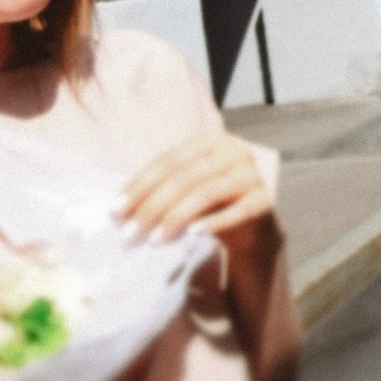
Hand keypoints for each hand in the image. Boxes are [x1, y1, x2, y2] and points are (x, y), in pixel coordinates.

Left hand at [115, 129, 280, 279]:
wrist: (253, 226)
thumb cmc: (211, 204)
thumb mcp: (187, 188)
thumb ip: (160, 188)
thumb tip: (117, 210)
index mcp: (211, 139)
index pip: (168, 161)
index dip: (139, 185)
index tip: (115, 211)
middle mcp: (234, 151)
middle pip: (184, 178)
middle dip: (152, 207)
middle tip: (130, 234)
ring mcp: (252, 174)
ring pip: (206, 193)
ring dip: (175, 218)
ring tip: (154, 240)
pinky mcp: (265, 200)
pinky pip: (236, 212)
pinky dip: (213, 223)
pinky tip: (193, 235)